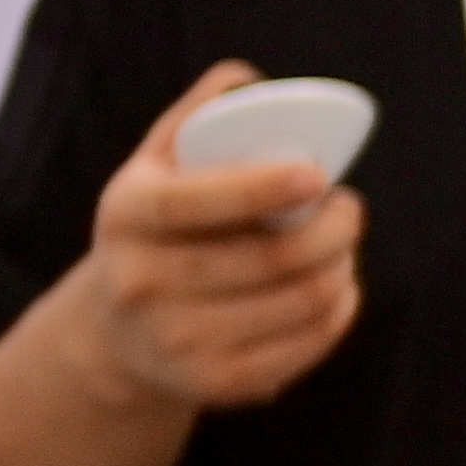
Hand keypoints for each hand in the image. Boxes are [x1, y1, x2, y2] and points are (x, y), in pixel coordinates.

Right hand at [66, 63, 367, 415]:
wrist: (115, 332)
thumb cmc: (155, 230)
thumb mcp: (153, 169)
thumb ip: (197, 120)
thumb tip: (248, 80)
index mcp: (127, 216)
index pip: (198, 202)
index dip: (263, 188)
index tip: (317, 175)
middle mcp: (141, 285)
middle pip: (272, 258)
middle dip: (334, 228)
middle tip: (350, 208)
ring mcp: (177, 343)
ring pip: (300, 301)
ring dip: (342, 267)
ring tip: (343, 245)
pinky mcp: (216, 385)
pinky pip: (306, 345)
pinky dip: (338, 311)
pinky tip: (338, 288)